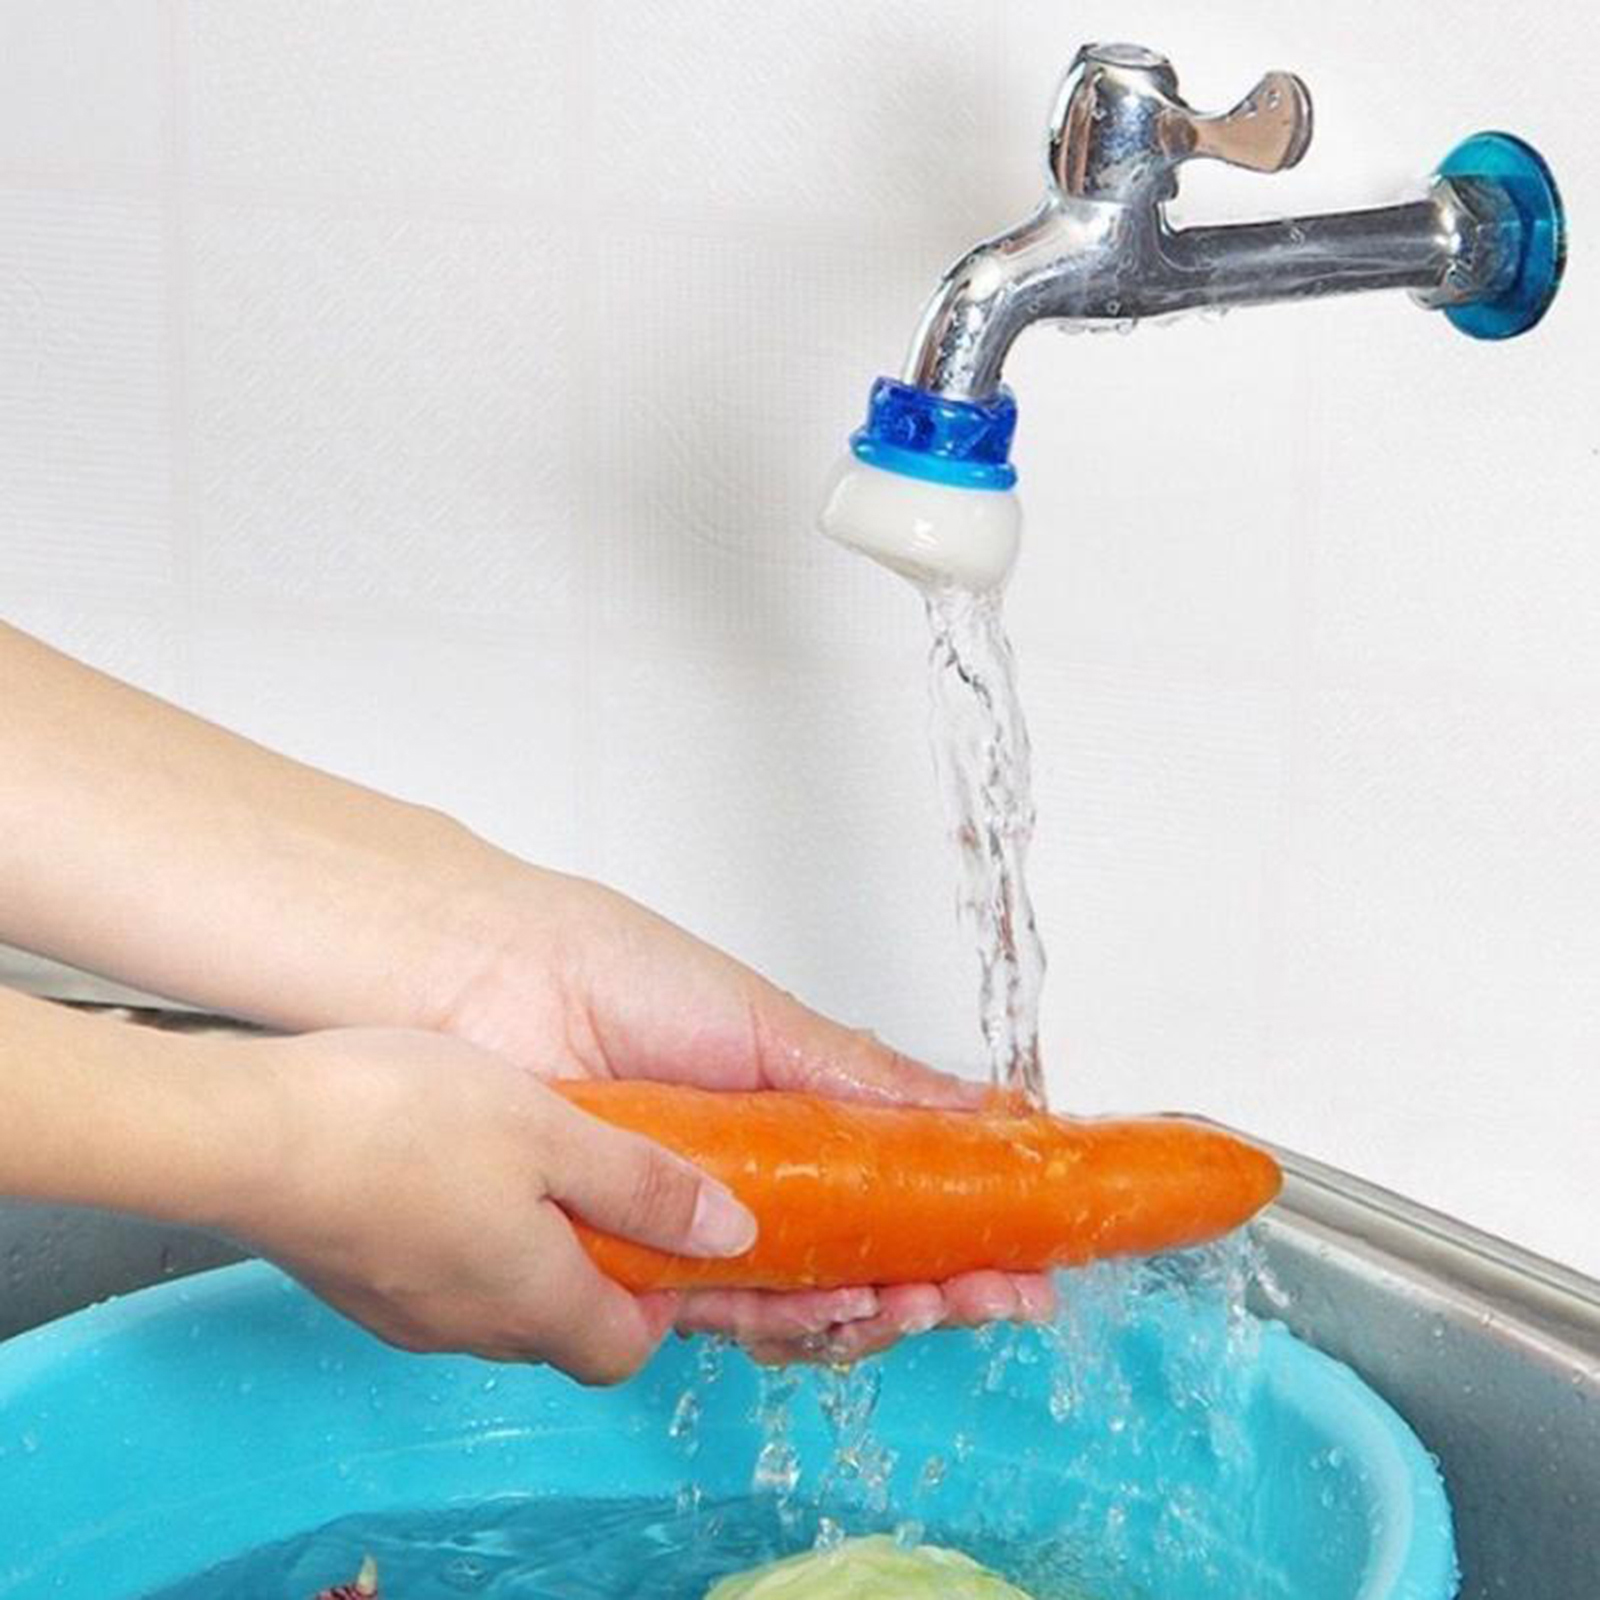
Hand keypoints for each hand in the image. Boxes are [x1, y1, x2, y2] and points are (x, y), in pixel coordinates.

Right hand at [222, 1027, 760, 1383]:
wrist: (247, 1136)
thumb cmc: (402, 1127)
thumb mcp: (557, 1134)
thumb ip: (645, 1187)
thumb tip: (729, 1234)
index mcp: (534, 1302)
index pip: (622, 1351)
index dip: (657, 1306)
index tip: (667, 1240)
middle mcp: (468, 1326)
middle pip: (559, 1329)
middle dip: (597, 1273)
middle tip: (606, 1189)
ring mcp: (402, 1310)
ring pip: (495, 1302)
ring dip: (529, 1252)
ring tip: (532, 1164)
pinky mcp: (354, 1279)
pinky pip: (435, 1277)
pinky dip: (465, 1239)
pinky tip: (452, 1165)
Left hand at [423, 868, 1055, 1361]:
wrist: (495, 983)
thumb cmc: (616, 974)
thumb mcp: (767, 1024)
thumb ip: (866, 1079)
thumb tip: (976, 1106)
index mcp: (781, 1119)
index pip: (887, 1190)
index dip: (959, 1225)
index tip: (1027, 1247)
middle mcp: (741, 1183)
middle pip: (856, 1258)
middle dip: (937, 1283)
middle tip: (998, 1291)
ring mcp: (689, 1229)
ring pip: (800, 1300)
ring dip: (878, 1308)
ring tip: (932, 1295)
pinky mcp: (633, 1269)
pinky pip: (722, 1313)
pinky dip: (792, 1319)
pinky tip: (845, 1305)